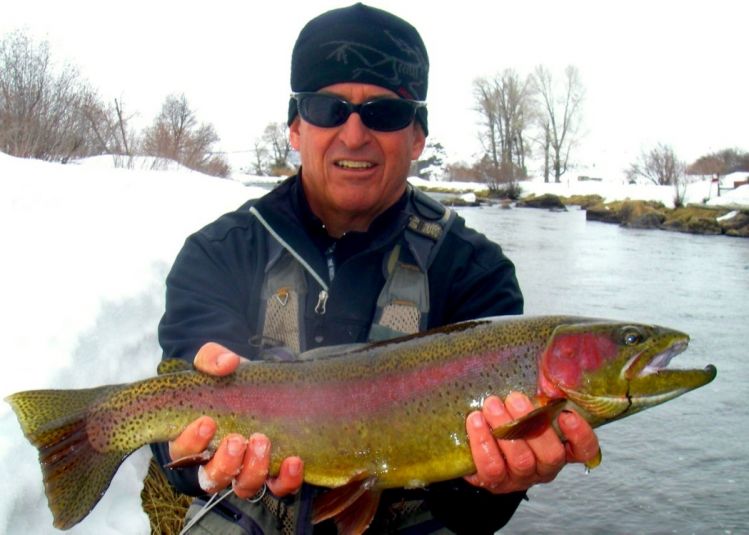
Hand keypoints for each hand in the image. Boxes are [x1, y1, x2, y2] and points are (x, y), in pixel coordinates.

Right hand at [168, 342, 303, 497]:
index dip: (191, 442)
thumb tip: (227, 363)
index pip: (183, 452)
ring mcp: (246, 471)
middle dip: (224, 462)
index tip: (207, 422)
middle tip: (236, 439)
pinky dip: (286, 480)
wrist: (263, 384)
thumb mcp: (216, 364)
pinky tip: (294, 461)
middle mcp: (217, 462)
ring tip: (263, 442)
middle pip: (212, 478)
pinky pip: (278, 488)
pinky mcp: (274, 474)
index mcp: (194, 440)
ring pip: (243, 487)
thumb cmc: (230, 381)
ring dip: (253, 470)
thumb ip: (212, 358)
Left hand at [463, 392, 598, 493]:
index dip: (580, 435)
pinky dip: (483, 441)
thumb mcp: (524, 407)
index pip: (583, 450)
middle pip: (551, 455)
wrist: (472, 446)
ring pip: (521, 460)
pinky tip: (475, 420)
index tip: (566, 414)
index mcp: (559, 448)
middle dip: (532, 423)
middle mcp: (544, 467)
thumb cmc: (506, 419)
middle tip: (514, 398)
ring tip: (491, 404)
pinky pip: (492, 467)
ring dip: (506, 428)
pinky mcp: (495, 482)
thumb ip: (537, 395)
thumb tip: (547, 370)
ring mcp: (520, 478)